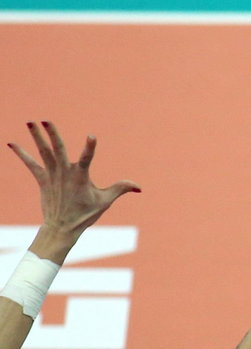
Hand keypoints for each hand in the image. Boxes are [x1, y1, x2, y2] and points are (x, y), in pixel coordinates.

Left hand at [9, 121, 140, 260]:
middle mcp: (64, 173)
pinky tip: (12, 144)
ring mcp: (51, 176)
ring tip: (30, 122)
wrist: (61, 228)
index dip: (90, 147)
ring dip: (36, 137)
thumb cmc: (85, 214)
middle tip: (46, 120)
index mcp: (81, 177)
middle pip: (57, 149)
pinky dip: (22, 154)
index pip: (87, 158)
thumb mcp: (105, 201)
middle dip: (52, 134)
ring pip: (43, 152)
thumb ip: (121, 189)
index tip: (91, 136)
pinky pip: (31, 164)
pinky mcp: (42, 180)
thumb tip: (140, 187)